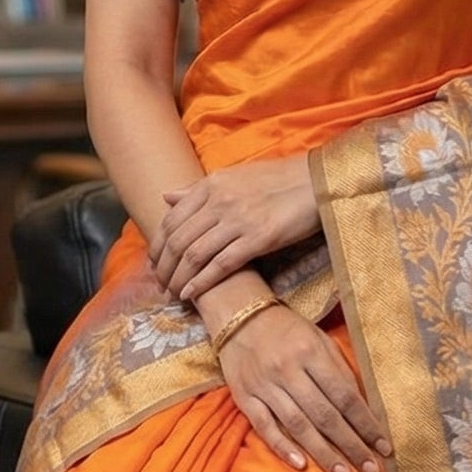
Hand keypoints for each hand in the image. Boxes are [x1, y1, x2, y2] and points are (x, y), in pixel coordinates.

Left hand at [150, 158, 318, 302]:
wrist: (316, 181)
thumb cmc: (278, 180)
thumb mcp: (233, 176)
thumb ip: (198, 190)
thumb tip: (166, 197)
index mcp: (211, 185)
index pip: (172, 220)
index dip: (158, 246)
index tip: (154, 263)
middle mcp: (219, 201)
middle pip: (178, 240)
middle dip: (164, 267)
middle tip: (160, 285)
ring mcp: (238, 220)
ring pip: (194, 254)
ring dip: (178, 278)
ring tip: (172, 293)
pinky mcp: (258, 238)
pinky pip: (221, 264)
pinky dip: (201, 282)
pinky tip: (191, 294)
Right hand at [218, 305, 392, 471]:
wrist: (238, 316)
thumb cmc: (287, 330)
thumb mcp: (319, 339)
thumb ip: (340, 370)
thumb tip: (363, 407)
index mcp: (311, 353)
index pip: (345, 396)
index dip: (366, 424)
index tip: (384, 447)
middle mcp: (288, 371)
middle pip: (325, 415)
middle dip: (351, 446)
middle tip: (372, 471)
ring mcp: (264, 386)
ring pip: (298, 425)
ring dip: (323, 453)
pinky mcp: (244, 397)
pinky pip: (264, 427)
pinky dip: (282, 447)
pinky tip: (301, 465)